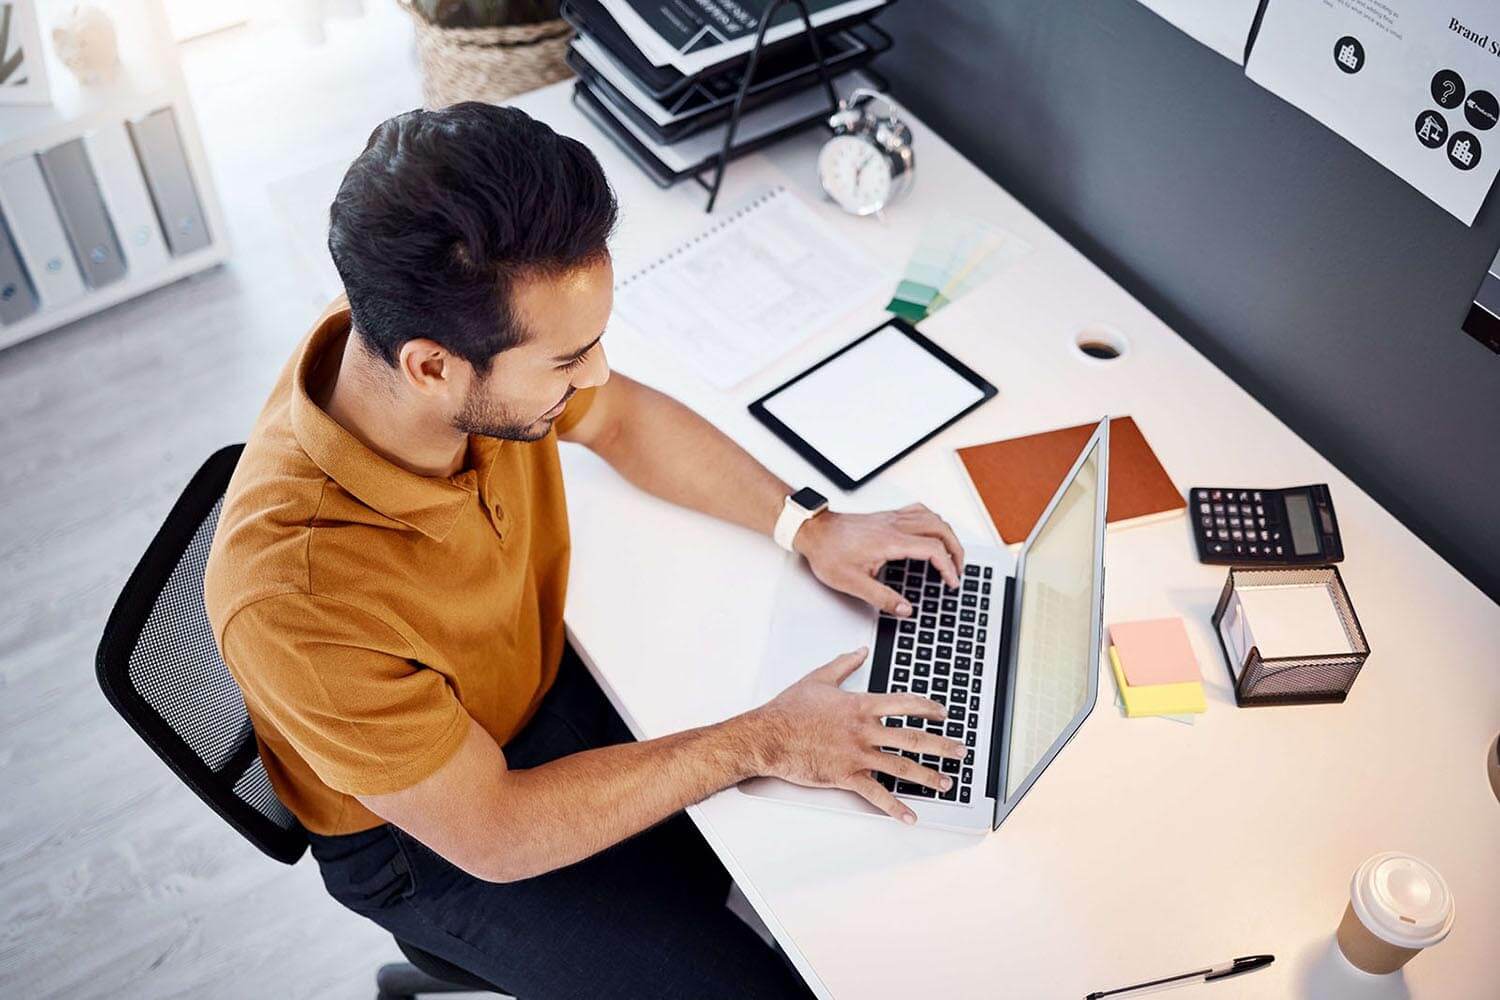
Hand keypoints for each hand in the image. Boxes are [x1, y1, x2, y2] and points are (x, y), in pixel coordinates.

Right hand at [747, 647, 966, 823]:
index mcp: (860, 705)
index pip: (904, 704)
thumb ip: (844, 664)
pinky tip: (910, 815)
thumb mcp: (818, 679)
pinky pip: (875, 794)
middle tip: (960, 750)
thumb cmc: (789, 710)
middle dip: (940, 745)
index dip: (928, 708)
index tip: (942, 713)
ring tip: (946, 782)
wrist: (768, 736)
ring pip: (900, 767)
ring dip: (927, 776)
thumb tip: (860, 651)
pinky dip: (895, 807)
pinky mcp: (845, 776)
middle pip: (911, 738)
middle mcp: (863, 730)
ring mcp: (856, 755)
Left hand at [793, 505, 965, 617]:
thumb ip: (882, 598)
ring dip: (947, 534)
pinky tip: (931, 532)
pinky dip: (932, 521)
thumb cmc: (828, 552)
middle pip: (940, 529)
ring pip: (932, 517)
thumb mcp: (853, 583)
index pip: (933, 549)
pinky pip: (919, 511)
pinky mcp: (886, 516)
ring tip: (951, 553)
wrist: (813, 531)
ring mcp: (891, 518)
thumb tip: (905, 609)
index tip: (952, 582)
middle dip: (956, 550)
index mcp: (890, 541)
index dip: (948, 567)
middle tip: (958, 569)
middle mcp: (895, 525)